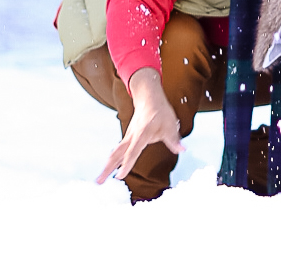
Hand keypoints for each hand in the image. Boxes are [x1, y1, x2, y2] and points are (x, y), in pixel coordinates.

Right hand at [96, 67, 182, 183]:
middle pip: (117, 155)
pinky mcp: (128, 138)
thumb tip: (182, 150)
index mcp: (141, 134)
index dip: (127, 164)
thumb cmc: (160, 111)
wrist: (148, 98)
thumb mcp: (170, 124)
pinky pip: (119, 151)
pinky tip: (108, 169)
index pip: (133, 152)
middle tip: (98, 182)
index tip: (120, 176)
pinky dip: (112, 161)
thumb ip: (174, 139)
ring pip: (115, 153)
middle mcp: (132, 136)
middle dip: (108, 168)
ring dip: (107, 166)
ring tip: (99, 180)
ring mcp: (128, 137)